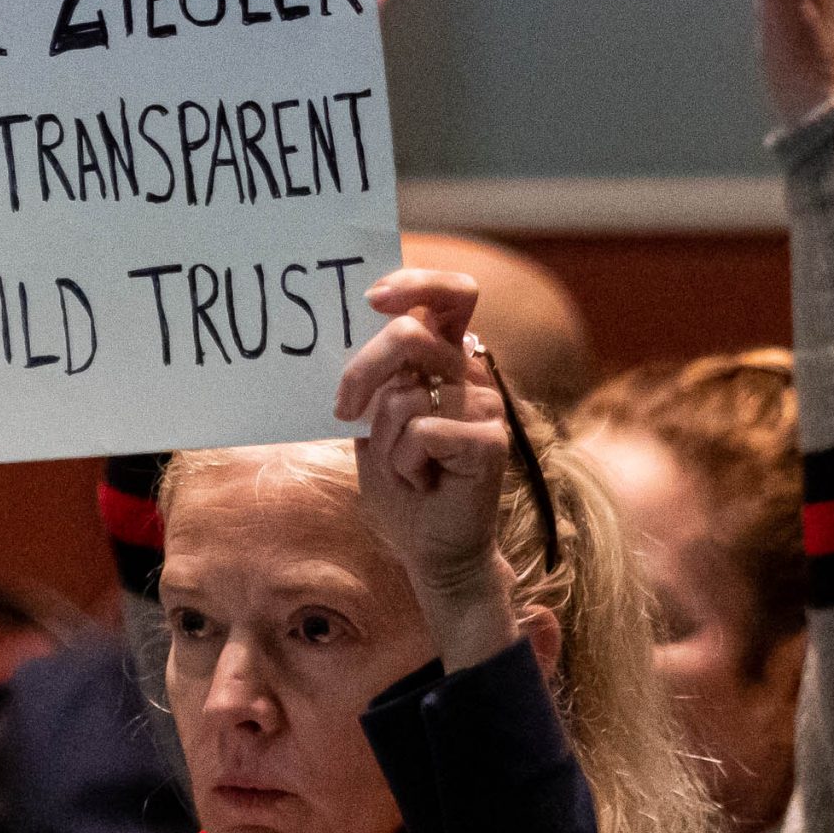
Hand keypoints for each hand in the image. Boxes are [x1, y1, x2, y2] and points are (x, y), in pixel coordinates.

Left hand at [334, 270, 520, 663]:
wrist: (431, 550)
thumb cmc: (401, 484)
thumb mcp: (372, 423)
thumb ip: (371, 380)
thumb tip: (351, 333)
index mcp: (446, 358)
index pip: (450, 294)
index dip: (417, 282)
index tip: (373, 298)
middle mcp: (470, 374)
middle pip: (411, 334)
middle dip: (362, 370)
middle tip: (343, 409)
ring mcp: (486, 405)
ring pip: (404, 397)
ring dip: (384, 442)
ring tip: (406, 469)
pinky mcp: (490, 440)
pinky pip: (422, 433)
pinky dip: (405, 465)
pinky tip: (425, 484)